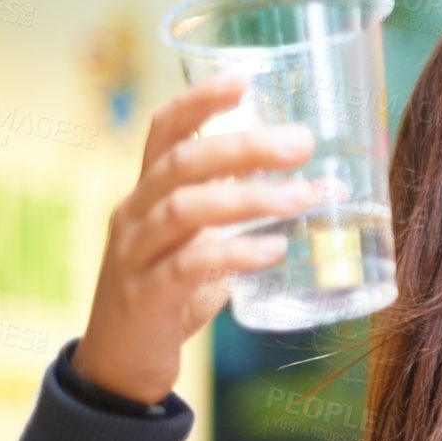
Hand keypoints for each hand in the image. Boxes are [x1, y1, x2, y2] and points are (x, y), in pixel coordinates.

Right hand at [71, 76, 322, 405]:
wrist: (120, 365)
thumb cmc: (171, 291)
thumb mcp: (201, 239)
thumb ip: (242, 209)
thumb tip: (321, 184)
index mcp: (148, 192)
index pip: (163, 129)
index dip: (199, 99)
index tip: (246, 75)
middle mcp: (135, 214)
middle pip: (182, 161)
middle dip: (244, 146)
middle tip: (303, 141)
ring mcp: (134, 256)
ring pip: (185, 209)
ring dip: (251, 199)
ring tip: (306, 197)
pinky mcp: (145, 299)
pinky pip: (187, 267)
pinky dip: (234, 254)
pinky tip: (274, 250)